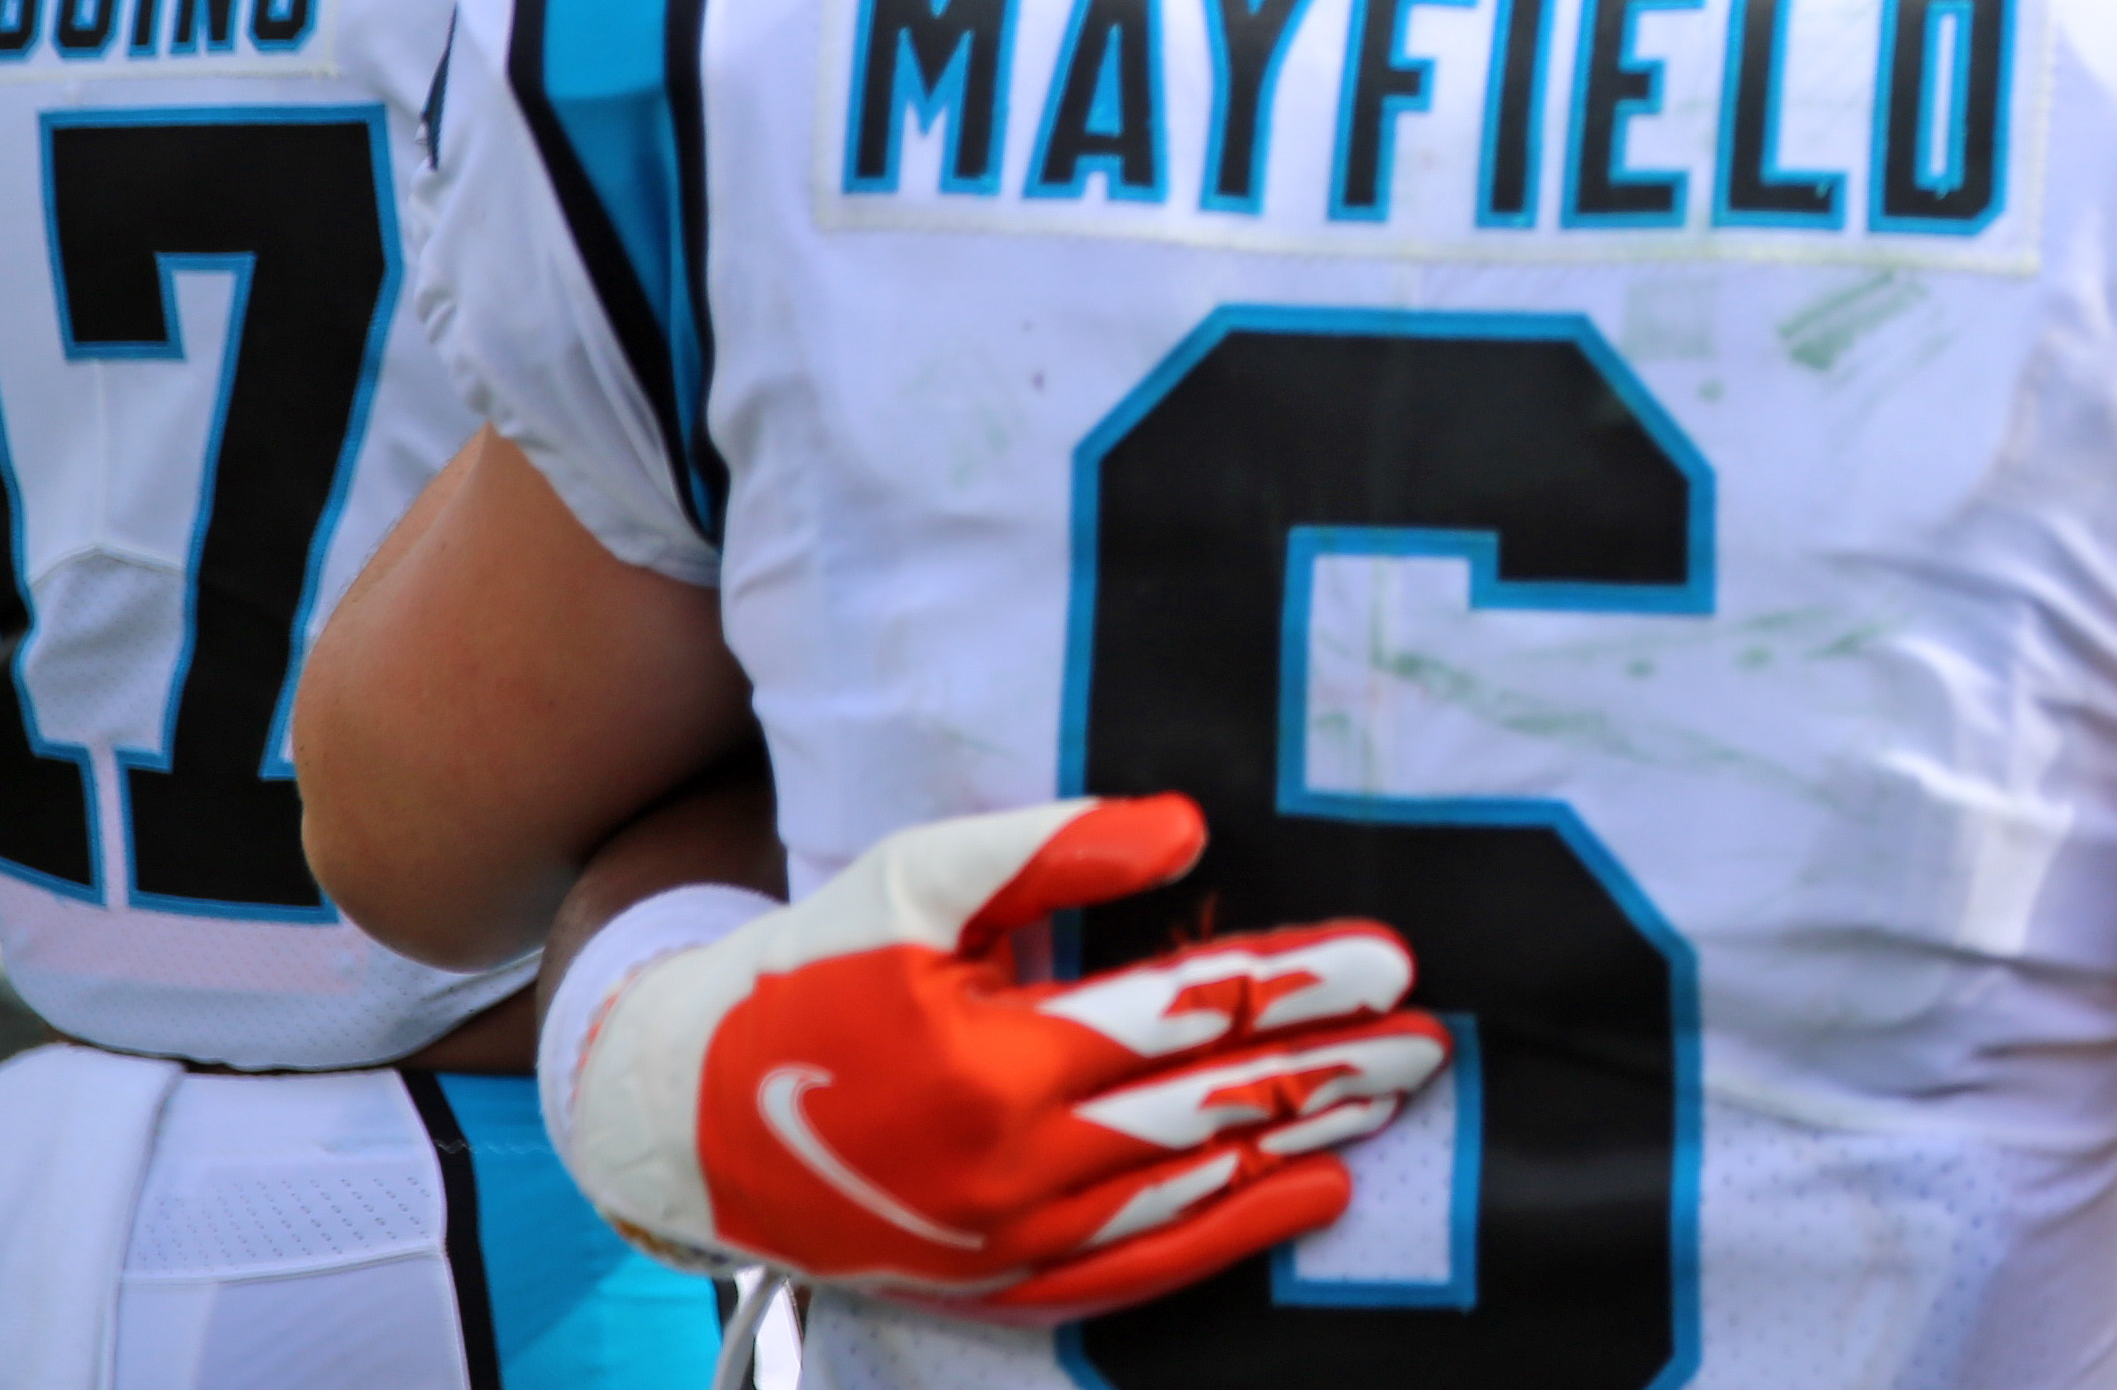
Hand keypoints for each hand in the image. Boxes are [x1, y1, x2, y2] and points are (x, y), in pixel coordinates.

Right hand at [555, 795, 1447, 1322]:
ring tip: (1390, 1093)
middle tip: (1424, 1036)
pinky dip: (1236, 1232)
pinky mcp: (1002, 1286)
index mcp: (993, 1058)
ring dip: (1299, 1137)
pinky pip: (1145, 1270)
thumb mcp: (914, 880)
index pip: (1182, 1011)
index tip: (1385, 959)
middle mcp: (1013, 1165)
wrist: (692, 1121)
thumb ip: (1050, 851)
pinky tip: (1311, 1192)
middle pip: (1207, 1105)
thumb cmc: (813, 971)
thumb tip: (1185, 829)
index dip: (1291, 982)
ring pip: (1192, 1190)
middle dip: (1327, 1065)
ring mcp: (1011, 1240)